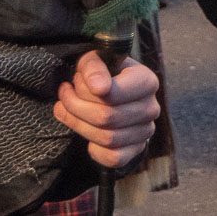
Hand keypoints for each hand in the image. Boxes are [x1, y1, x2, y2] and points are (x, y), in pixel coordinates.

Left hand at [55, 49, 160, 169]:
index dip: (85, 91)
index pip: (112, 94)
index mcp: (146, 81)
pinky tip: (85, 131)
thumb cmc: (103, 72)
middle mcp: (151, 107)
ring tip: (67, 108)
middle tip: (65, 94)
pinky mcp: (137, 149)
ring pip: (107, 138)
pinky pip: (113, 158)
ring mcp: (146, 131)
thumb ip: (94, 67)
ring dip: (79, 125)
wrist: (114, 89)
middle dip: (76, 107)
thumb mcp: (95, 59)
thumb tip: (99, 88)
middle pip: (106, 117)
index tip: (73, 81)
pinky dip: (94, 149)